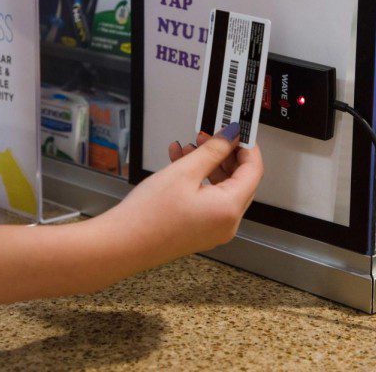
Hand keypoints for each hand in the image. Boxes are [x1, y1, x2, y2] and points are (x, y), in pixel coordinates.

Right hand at [100, 122, 263, 267]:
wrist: (121, 245)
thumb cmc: (148, 216)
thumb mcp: (184, 172)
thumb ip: (212, 151)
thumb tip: (229, 137)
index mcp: (229, 209)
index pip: (253, 170)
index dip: (246, 146)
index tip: (236, 130)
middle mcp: (226, 223)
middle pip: (240, 180)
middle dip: (225, 154)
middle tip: (211, 135)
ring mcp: (213, 230)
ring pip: (221, 188)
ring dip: (209, 165)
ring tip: (189, 147)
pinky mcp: (199, 231)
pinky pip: (208, 200)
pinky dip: (199, 180)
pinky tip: (180, 162)